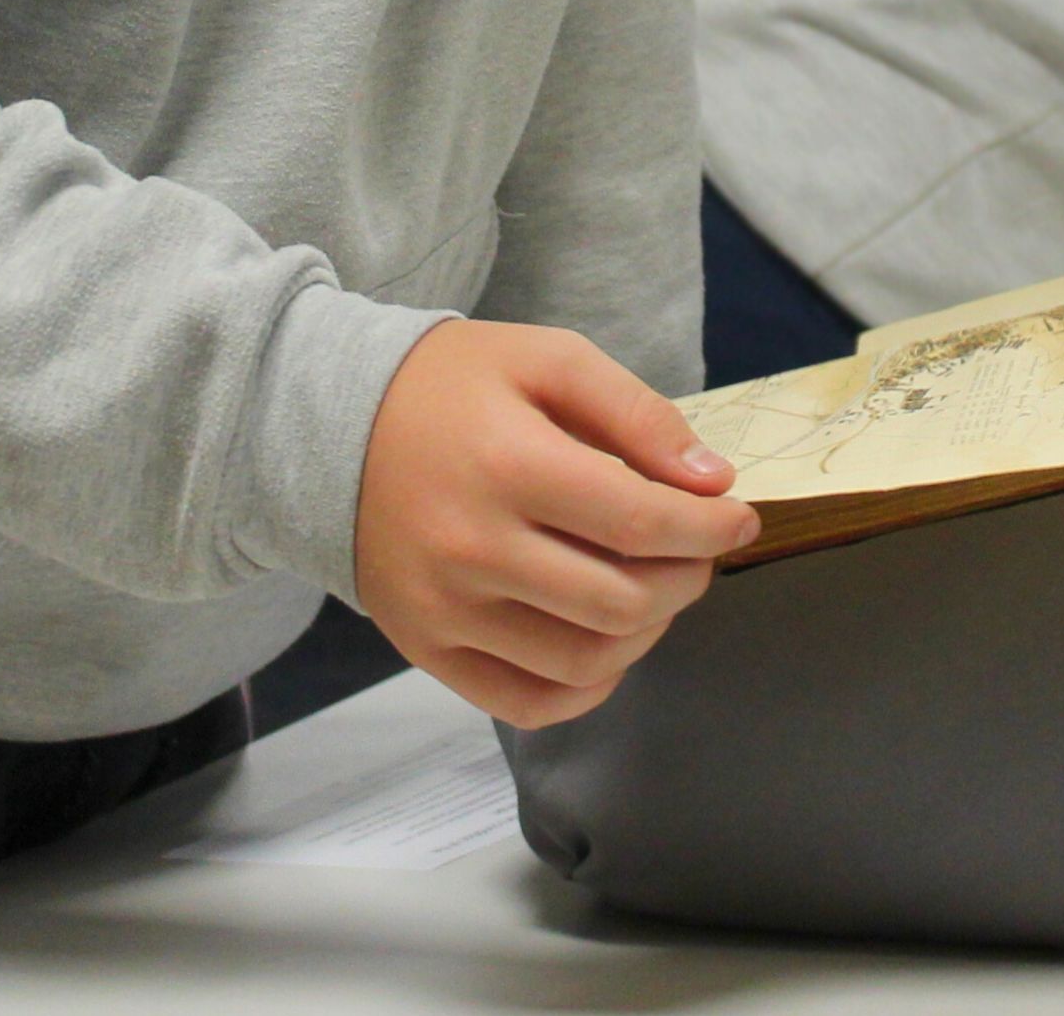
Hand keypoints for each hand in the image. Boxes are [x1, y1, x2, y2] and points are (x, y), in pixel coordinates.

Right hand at [351, 320, 760, 727]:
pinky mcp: (426, 649)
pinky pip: (528, 705)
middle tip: (697, 548)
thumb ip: (636, 413)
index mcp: (505, 463)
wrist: (325, 424)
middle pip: (623, 601)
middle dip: (688, 577)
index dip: (710, 528)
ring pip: (586, 662)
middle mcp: (471, 548)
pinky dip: (587, 687)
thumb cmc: (447, 385)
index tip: (738, 517)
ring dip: (647, 631)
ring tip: (652, 586)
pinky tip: (605, 639)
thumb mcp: (546, 360)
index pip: (640, 522)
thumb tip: (711, 481)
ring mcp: (445, 610)